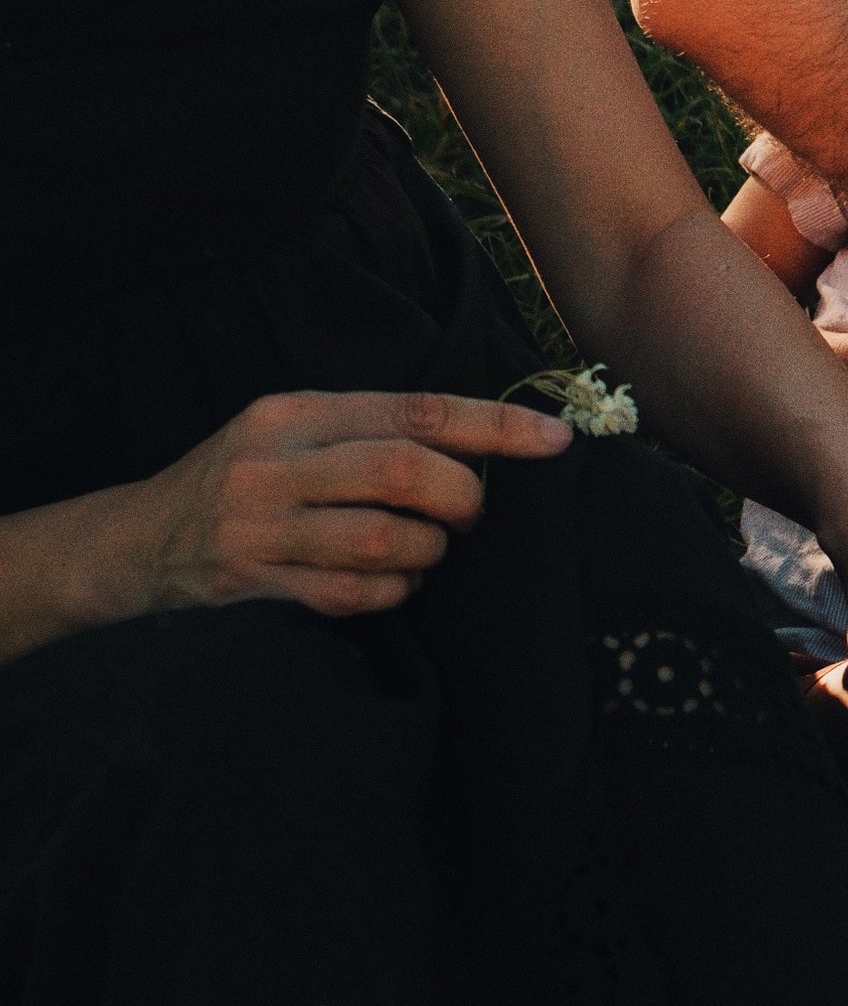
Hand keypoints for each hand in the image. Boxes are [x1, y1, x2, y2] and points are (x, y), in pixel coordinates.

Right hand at [123, 387, 575, 620]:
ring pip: (384, 540)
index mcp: (296, 412)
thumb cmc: (240, 485)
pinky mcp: (250, 584)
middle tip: (467, 517)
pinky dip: (392, 594)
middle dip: (461, 500)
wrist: (133, 543)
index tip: (556, 441)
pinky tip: (390, 587)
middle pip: (405, 472)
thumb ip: (368, 432)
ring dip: (427, 554)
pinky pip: (352, 595)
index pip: (416, 410)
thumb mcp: (290, 436)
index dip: (495, 426)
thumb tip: (480, 443)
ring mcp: (258, 526)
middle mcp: (275, 462)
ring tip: (425, 553)